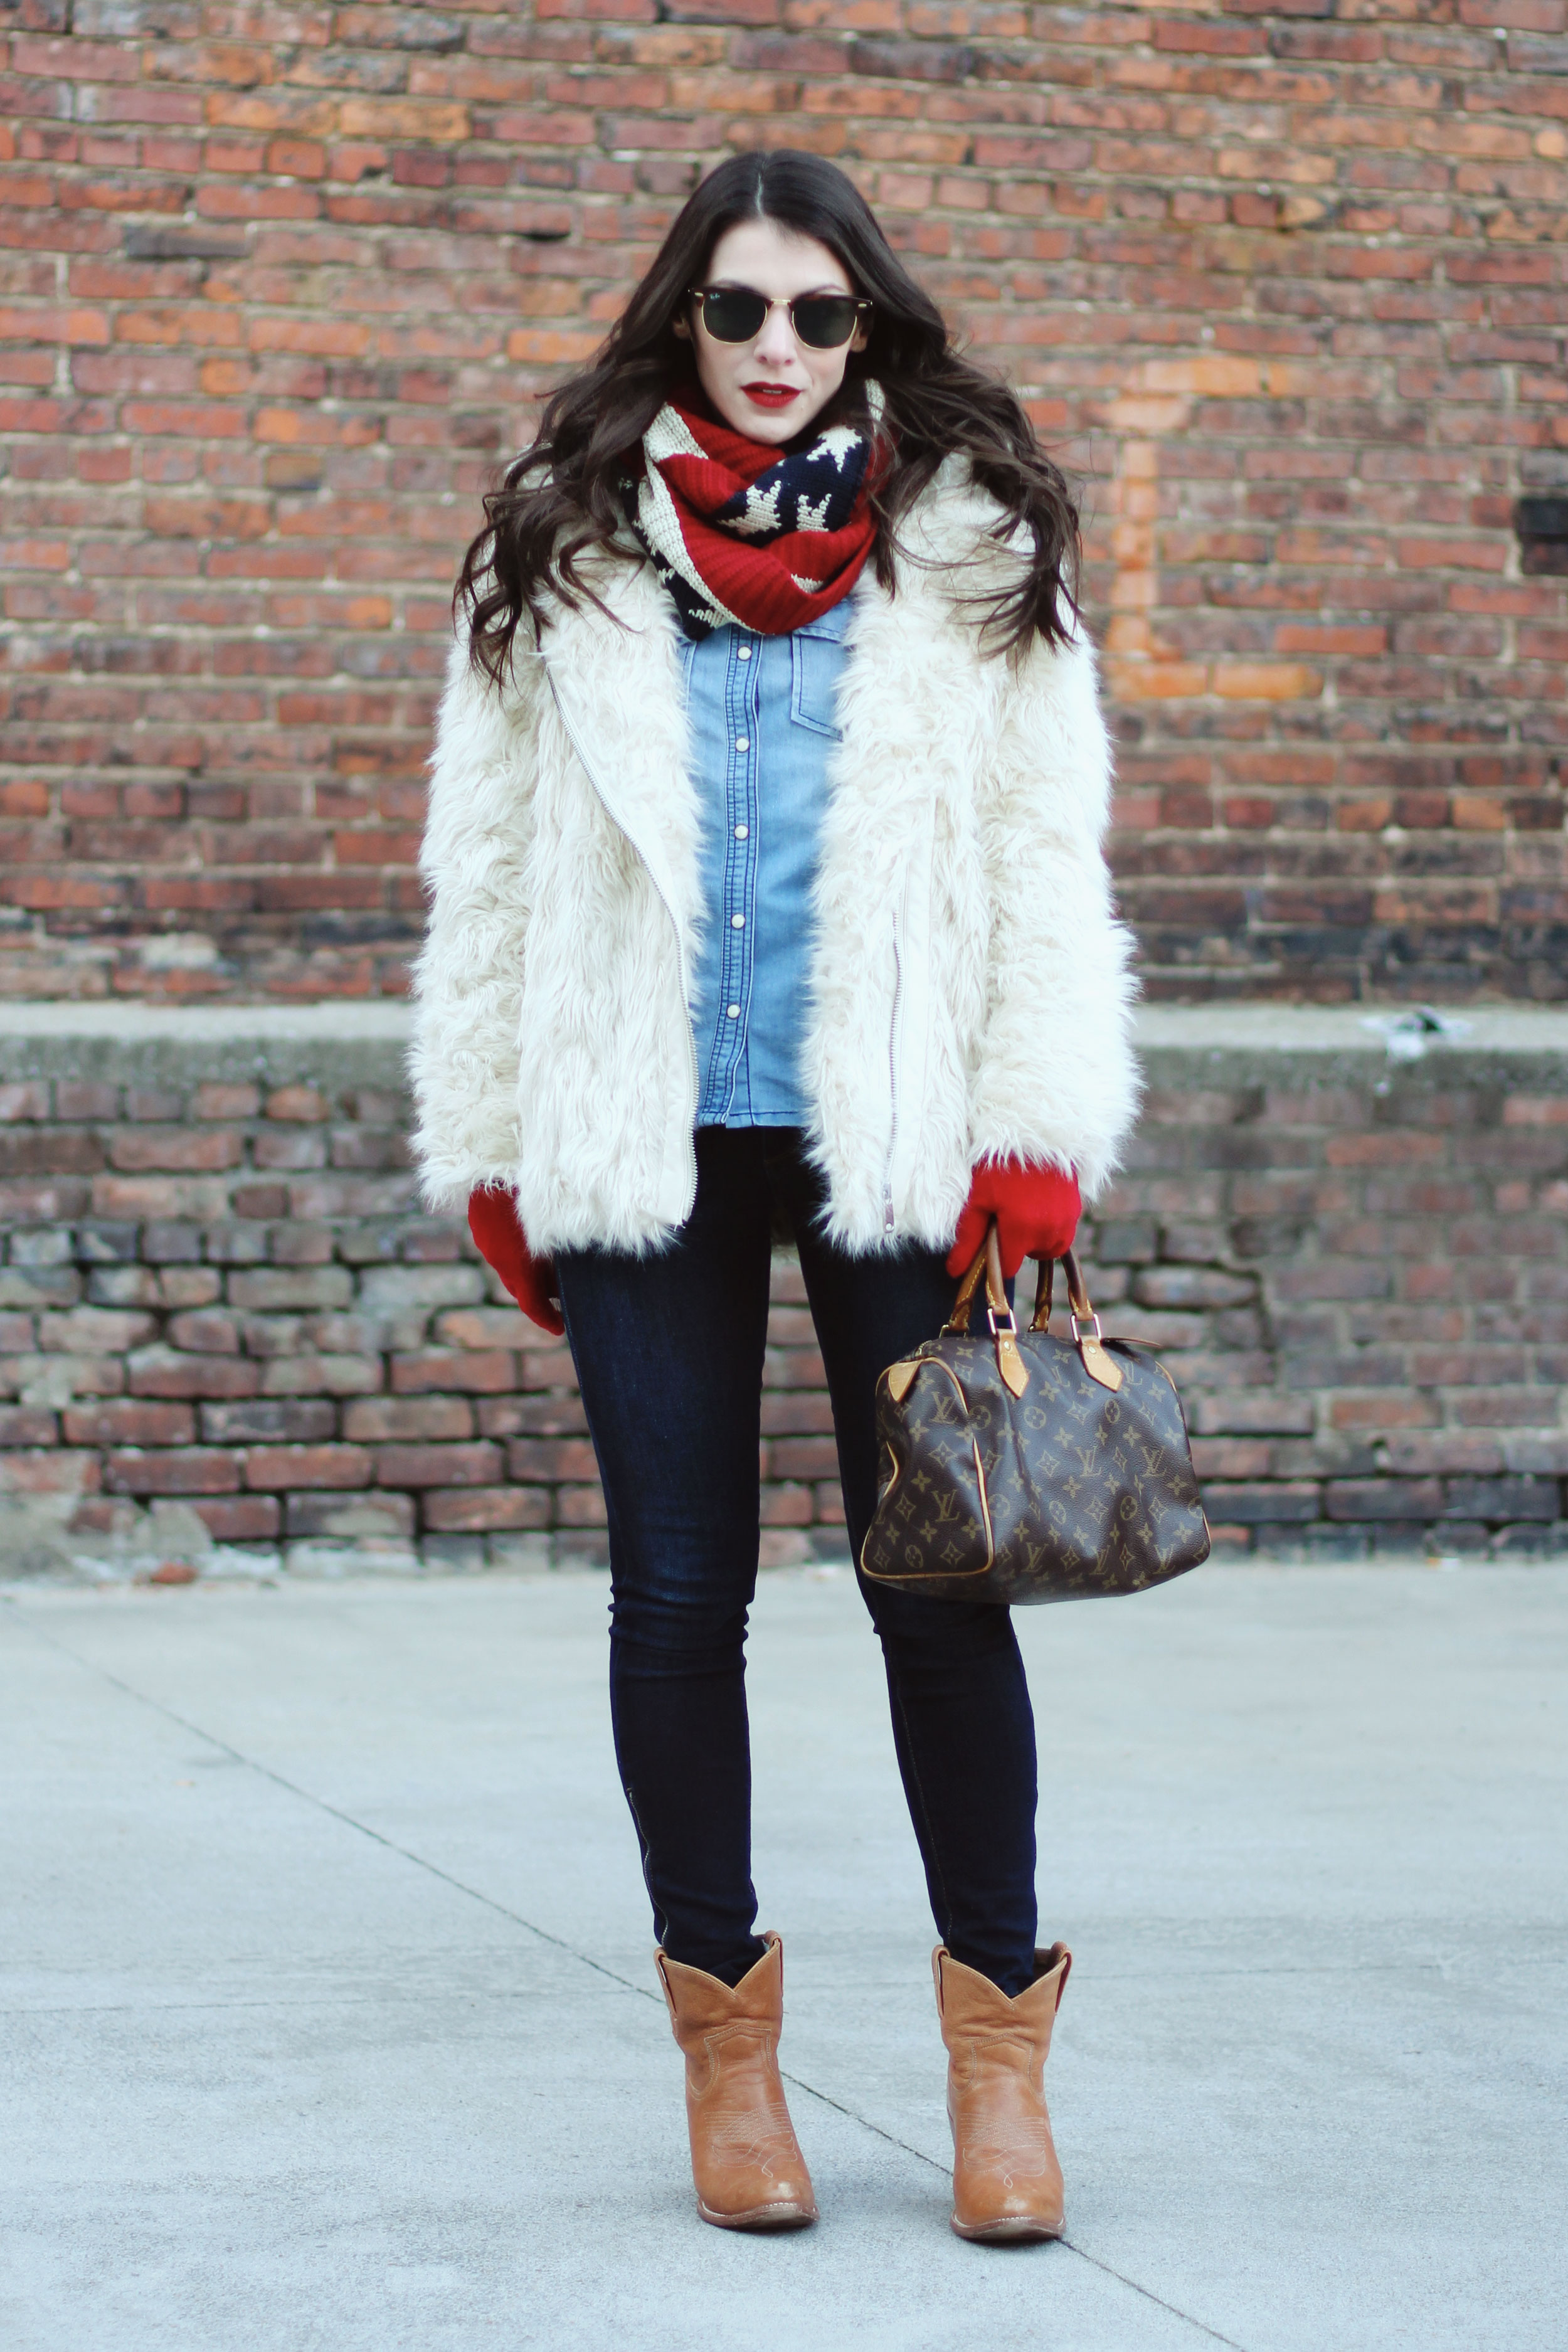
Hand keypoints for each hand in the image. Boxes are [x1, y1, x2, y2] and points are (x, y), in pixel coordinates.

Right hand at [467, 1185, 565, 1337]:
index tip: (561, 1328)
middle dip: (542, 1290)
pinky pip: (499, 1244)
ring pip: (509, 1264)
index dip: (547, 1319)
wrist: (495, 1160)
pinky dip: (515, 1247)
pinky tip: (531, 1234)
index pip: (532, 1305)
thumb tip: (577, 1267)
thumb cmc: (536, 1192)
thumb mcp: (559, 1228)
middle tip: (565, 1289)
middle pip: (521, 1286)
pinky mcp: (480, 1223)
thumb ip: (567, 1253)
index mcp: (519, 1267)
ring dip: (528, 1267)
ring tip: (552, 1258)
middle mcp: (499, 1259)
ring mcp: (486, 1241)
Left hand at [946, 1159, 1081, 1280]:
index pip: (1008, 1268)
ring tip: (1024, 1214)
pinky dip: (1052, 1228)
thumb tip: (954, 1272)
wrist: (1033, 1135)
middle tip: (1007, 1219)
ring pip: (1050, 1249)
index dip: (997, 1258)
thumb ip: (968, 1240)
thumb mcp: (978, 1201)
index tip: (991, 1240)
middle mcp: (1048, 1231)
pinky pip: (1064, 1233)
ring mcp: (1066, 1221)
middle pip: (1030, 1258)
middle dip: (1018, 1246)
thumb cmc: (999, 1167)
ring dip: (1037, 1241)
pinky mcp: (1077, 1209)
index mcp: (1021, 1231)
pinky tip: (1039, 1206)